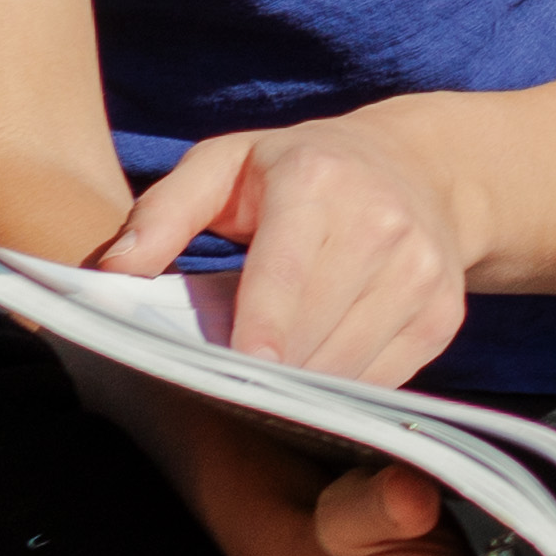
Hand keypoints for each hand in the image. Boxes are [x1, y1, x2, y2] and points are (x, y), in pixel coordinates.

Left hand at [96, 111, 485, 388]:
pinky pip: (384, 380)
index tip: (237, 371)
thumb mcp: (223, 165)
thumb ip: (162, 213)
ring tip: (261, 388)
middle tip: (221, 388)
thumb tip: (112, 271)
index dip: (259, 330)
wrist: (419, 169)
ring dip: (301, 389)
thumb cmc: (298, 169)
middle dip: (265, 371)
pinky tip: (310, 378)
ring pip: (349, 365)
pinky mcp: (443, 314)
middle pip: (313, 332)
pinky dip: (341, 390)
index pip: (285, 275)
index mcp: (317, 181)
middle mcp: (381, 224)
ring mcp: (421, 272)